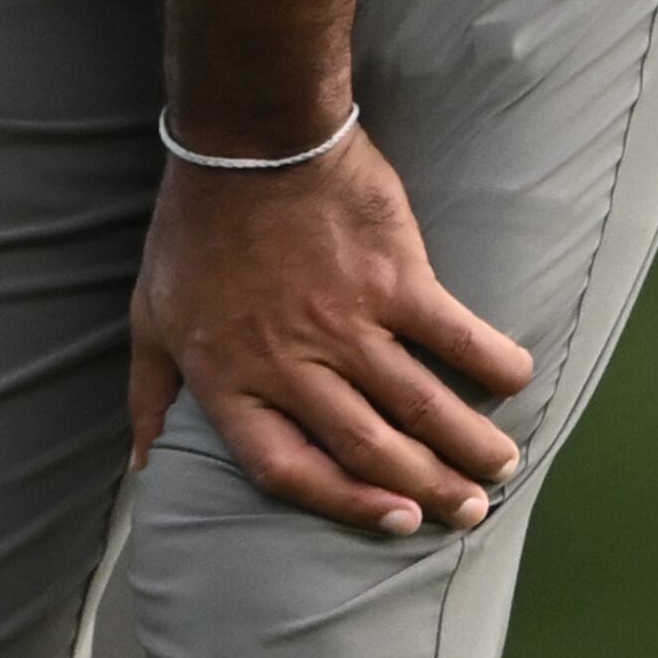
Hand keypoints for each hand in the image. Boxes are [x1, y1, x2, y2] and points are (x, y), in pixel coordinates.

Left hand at [127, 127, 530, 537]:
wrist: (246, 137)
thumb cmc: (196, 227)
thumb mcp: (150, 316)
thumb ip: (150, 395)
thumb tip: (141, 466)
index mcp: (228, 379)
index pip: (286, 471)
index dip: (342, 505)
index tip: (394, 520)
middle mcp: (290, 364)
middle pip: (367, 451)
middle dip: (427, 489)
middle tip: (468, 508)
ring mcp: (346, 324)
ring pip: (420, 409)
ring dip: (468, 447)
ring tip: (500, 466)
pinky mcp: (395, 279)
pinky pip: (457, 339)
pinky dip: (493, 366)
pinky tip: (515, 381)